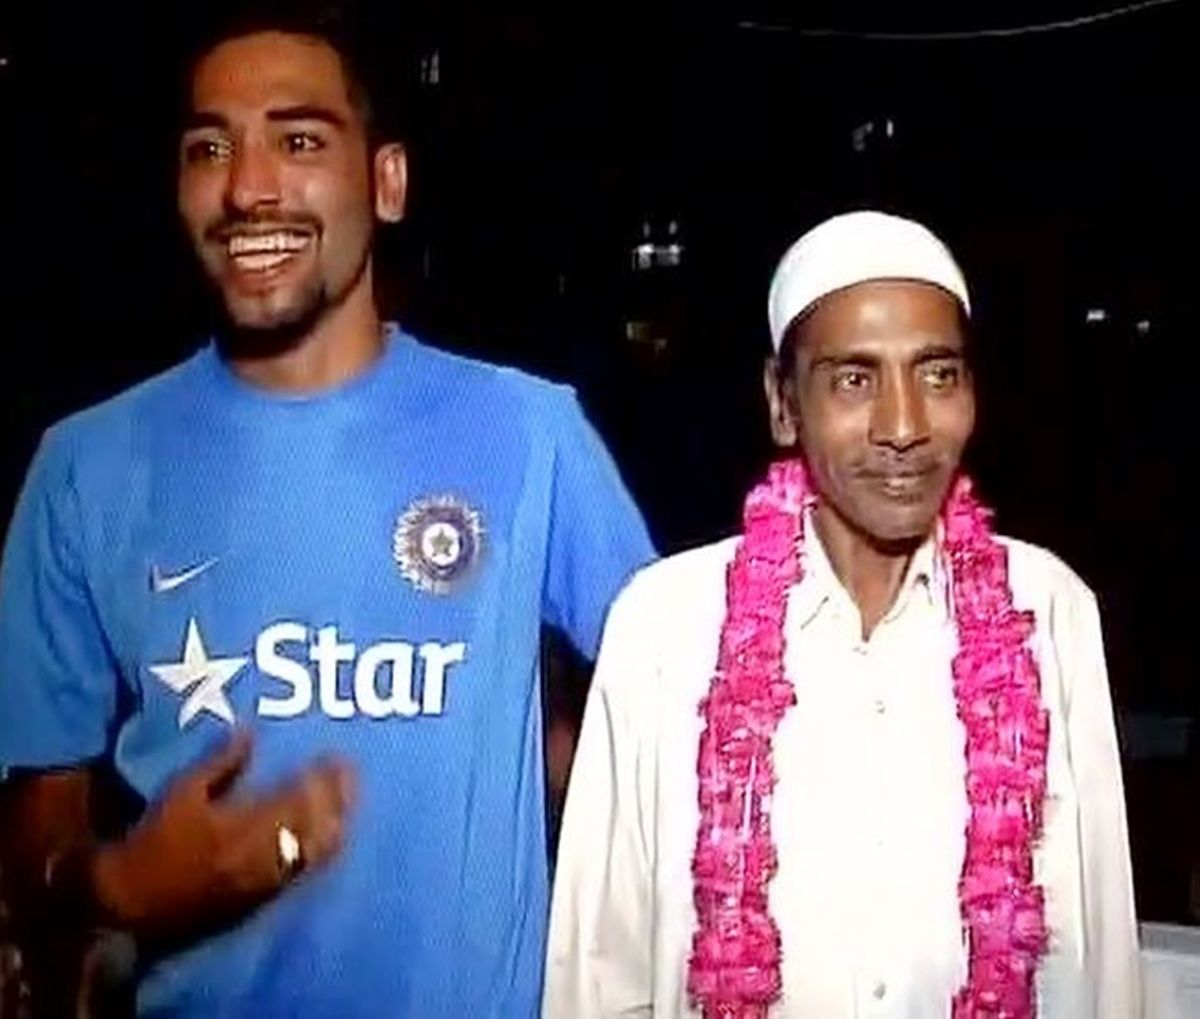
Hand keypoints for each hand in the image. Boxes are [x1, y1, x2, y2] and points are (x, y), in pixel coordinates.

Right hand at [89, 732, 354, 939]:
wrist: (133, 906)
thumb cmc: (154, 843)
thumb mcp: (181, 794)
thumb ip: (221, 763)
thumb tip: (249, 731)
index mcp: (243, 825)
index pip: (297, 798)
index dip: (322, 779)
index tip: (337, 758)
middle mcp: (263, 854)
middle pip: (316, 825)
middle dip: (339, 799)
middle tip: (352, 776)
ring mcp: (266, 881)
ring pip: (316, 852)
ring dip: (337, 824)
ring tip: (349, 803)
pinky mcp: (263, 900)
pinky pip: (304, 873)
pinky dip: (321, 852)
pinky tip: (330, 837)